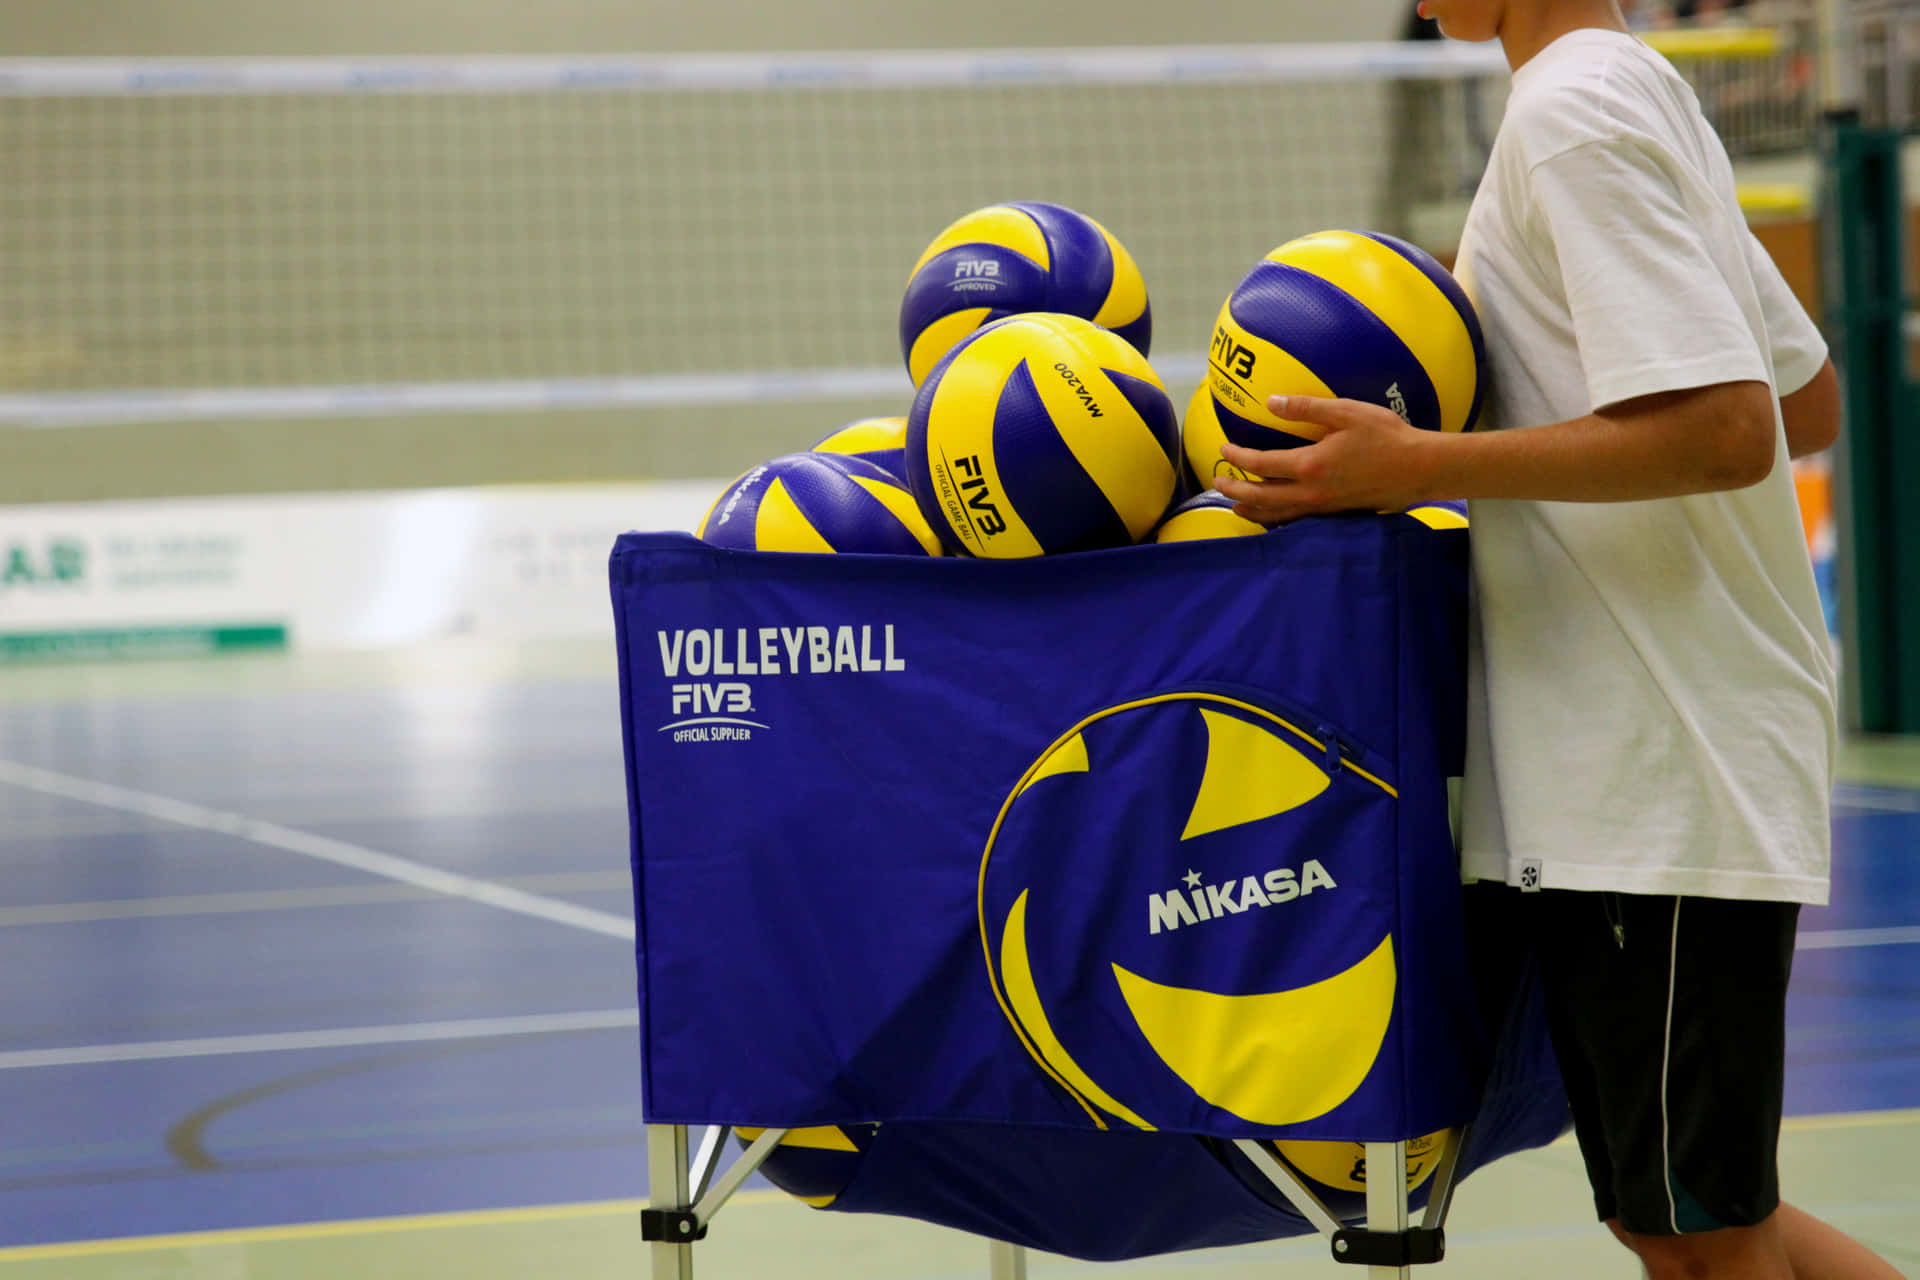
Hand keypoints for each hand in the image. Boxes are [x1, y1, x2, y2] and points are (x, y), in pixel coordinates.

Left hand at [1213, 394, 1438, 523]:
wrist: (1420, 469)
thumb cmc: (1386, 437)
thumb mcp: (1346, 412)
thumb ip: (1306, 409)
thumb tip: (1271, 402)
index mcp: (1310, 465)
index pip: (1261, 464)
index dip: (1237, 457)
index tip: (1224, 449)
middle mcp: (1311, 491)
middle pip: (1260, 496)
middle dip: (1234, 490)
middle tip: (1217, 483)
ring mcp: (1323, 507)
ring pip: (1276, 514)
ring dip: (1252, 509)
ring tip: (1235, 506)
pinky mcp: (1335, 514)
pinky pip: (1296, 521)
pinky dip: (1276, 519)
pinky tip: (1272, 516)